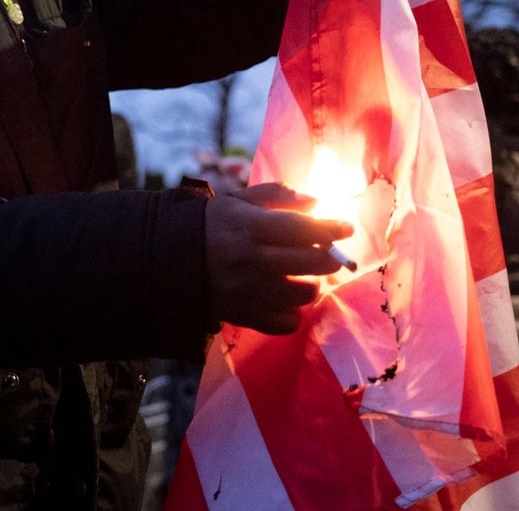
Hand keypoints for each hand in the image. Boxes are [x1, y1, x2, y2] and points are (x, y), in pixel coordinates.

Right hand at [205, 183, 354, 334]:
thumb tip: (316, 202)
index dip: (332, 228)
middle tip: (324, 252)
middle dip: (328, 256)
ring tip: (299, 275)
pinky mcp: (247, 316)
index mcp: (250, 227)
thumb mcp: (238, 201)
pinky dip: (292, 311)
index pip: (304, 229)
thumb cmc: (212, 225)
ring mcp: (251, 292)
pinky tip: (282, 298)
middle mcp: (253, 261)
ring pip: (307, 294)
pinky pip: (289, 322)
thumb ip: (277, 196)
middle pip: (314, 263)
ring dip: (311, 283)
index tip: (347, 227)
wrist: (170, 261)